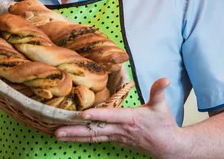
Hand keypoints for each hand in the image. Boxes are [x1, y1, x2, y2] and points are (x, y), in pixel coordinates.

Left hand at [55, 78, 181, 156]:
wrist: (166, 145)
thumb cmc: (163, 124)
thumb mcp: (162, 106)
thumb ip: (159, 91)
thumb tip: (165, 79)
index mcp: (130, 119)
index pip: (111, 116)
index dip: (98, 116)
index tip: (83, 115)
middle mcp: (120, 129)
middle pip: (95, 130)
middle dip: (75, 131)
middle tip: (57, 130)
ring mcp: (116, 136)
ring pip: (92, 137)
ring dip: (74, 136)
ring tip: (57, 134)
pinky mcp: (115, 140)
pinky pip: (95, 139)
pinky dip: (82, 138)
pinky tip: (71, 137)